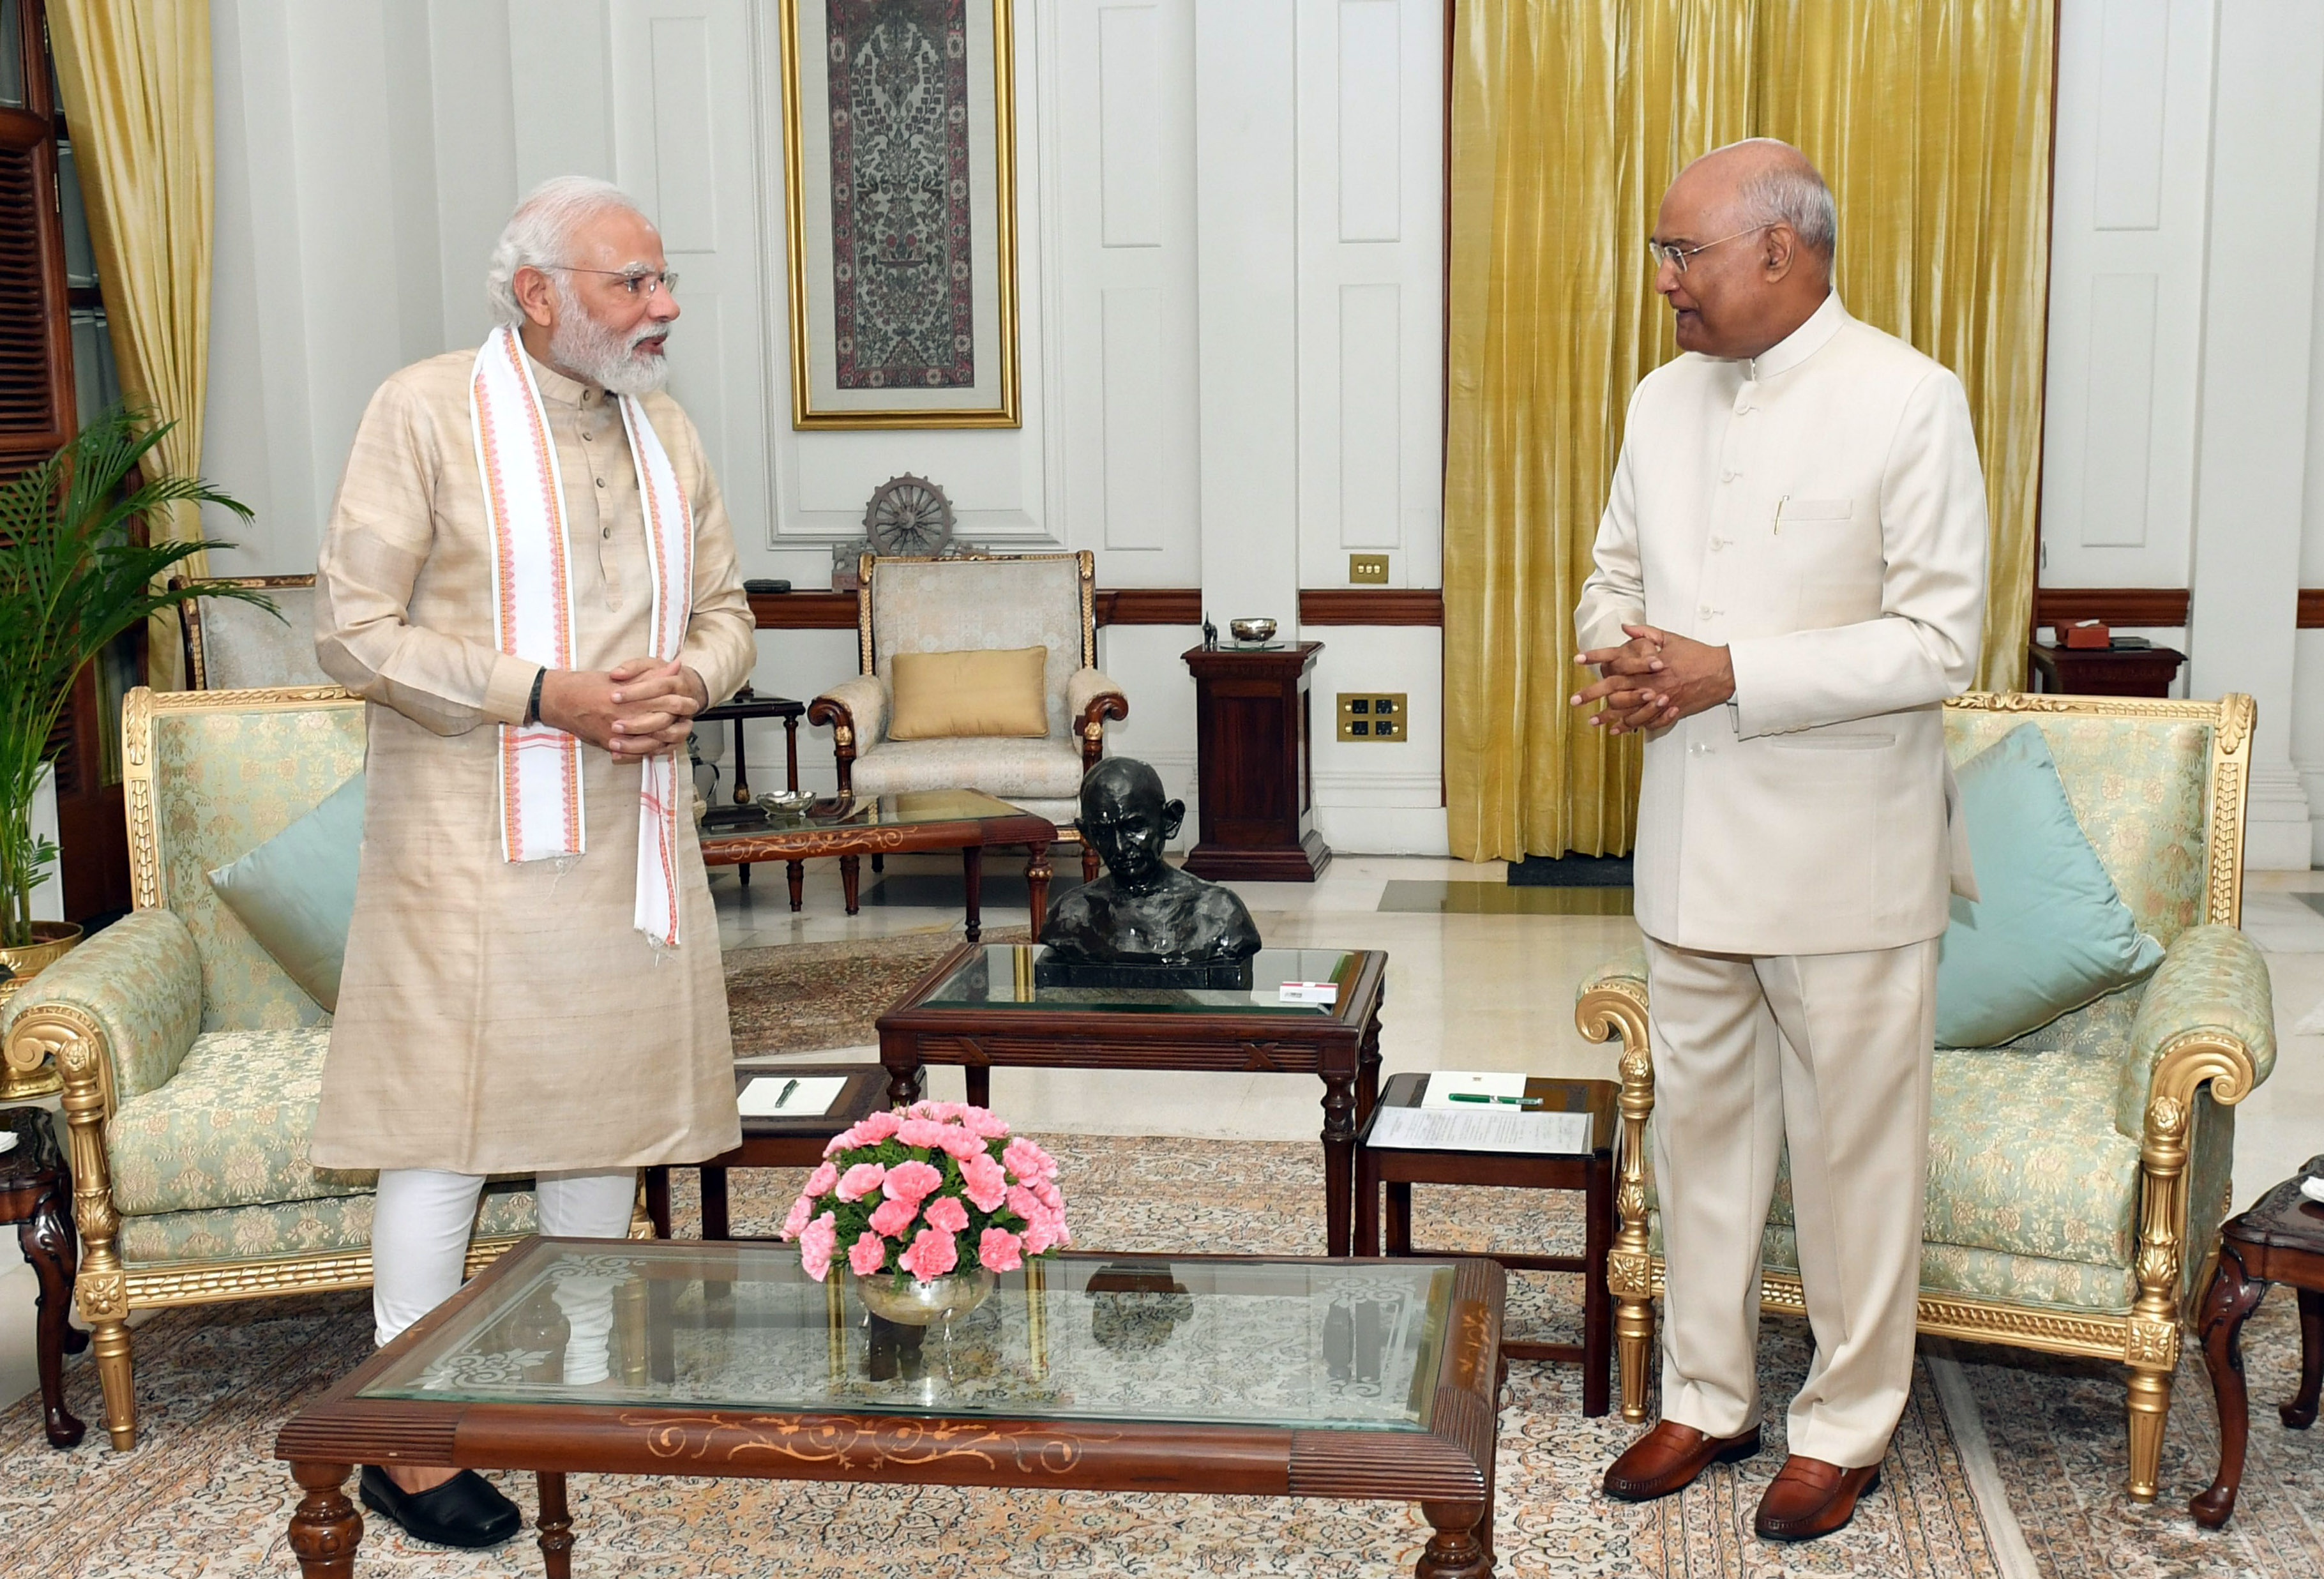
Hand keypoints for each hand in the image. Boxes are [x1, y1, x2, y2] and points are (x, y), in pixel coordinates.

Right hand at [537, 659, 705, 757]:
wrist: (560, 699)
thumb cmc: (589, 684)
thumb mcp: (622, 676)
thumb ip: (652, 673)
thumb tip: (676, 665)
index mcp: (630, 696)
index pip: (666, 701)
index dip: (683, 702)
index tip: (691, 702)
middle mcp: (625, 715)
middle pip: (664, 722)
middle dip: (680, 721)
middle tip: (689, 719)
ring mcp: (618, 732)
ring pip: (653, 740)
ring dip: (669, 738)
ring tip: (677, 733)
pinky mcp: (610, 743)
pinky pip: (636, 752)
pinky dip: (650, 749)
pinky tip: (658, 745)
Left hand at [1571, 624, 1734, 733]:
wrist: (1722, 672)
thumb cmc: (1696, 654)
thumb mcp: (1671, 638)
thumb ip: (1646, 633)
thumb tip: (1626, 627)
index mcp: (1650, 663)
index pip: (1617, 659)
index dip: (1596, 658)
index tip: (1578, 659)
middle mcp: (1651, 682)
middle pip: (1615, 689)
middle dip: (1592, 694)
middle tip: (1574, 700)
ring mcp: (1659, 699)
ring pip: (1628, 711)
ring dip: (1608, 717)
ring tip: (1592, 721)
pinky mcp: (1669, 712)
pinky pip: (1646, 722)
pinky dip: (1632, 727)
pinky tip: (1619, 730)